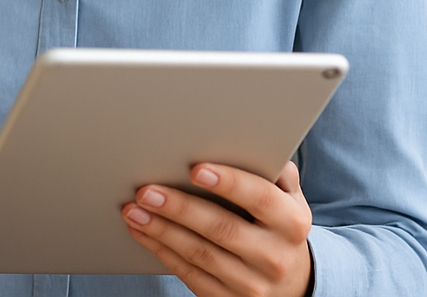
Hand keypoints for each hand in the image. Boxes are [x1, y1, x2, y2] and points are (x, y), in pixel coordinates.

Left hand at [121, 161, 313, 296]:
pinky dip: (162, 251)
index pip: (260, 198)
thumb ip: (275, 171)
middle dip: (180, 208)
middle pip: (222, 228)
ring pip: (200, 255)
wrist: (291, 284)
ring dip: (161, 231)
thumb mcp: (289, 199)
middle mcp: (274, 256)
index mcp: (291, 222)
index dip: (229, 183)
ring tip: (134, 210)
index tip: (196, 169)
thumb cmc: (278, 226)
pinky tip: (142, 232)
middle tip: (146, 191)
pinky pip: (190, 275)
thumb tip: (254, 142)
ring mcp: (252, 283)